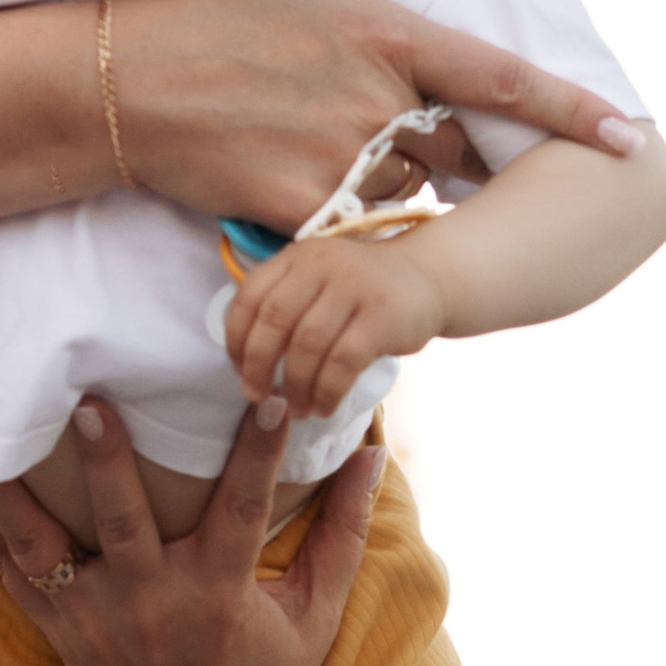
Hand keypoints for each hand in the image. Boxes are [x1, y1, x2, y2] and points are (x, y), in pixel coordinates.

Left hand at [0, 395, 379, 665]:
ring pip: (43, 543)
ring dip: (11, 488)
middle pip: (123, 522)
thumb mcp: (313, 617)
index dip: (259, 451)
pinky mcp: (59, 628)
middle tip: (89, 404)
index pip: (244, 506)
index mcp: (219, 593)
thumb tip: (372, 458)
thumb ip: (340, 537)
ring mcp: (96, 618)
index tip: (271, 396)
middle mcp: (152, 602)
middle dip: (106, 464)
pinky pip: (5, 569)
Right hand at [110, 0, 643, 224]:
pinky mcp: (302, 207)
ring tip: (317, 152)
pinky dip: (340, 218)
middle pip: (454, 149)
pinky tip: (297, 190)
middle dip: (440, 152)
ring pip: (403, 191)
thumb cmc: (198, 4)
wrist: (117, 83)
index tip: (626, 136)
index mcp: (385, 33)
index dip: (572, 111)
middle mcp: (375, 98)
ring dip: (384, 183)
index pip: (501, 79)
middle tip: (381, 134)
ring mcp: (341, 156)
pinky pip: (352, 227)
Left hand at [225, 231, 444, 420]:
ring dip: (296, 386)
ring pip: (307, 345)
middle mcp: (322, 264)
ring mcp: (354, 286)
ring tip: (297, 409)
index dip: (236, 339)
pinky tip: (324, 407)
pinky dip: (327, 392)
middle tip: (258, 397)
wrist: (429, 279)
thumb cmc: (361, 293)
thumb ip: (284, 307)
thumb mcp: (319, 283)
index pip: (250, 297)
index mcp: (297, 256)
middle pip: (273, 321)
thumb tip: (244, 365)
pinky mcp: (382, 316)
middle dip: (258, 366)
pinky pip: (342, 362)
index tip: (238, 370)